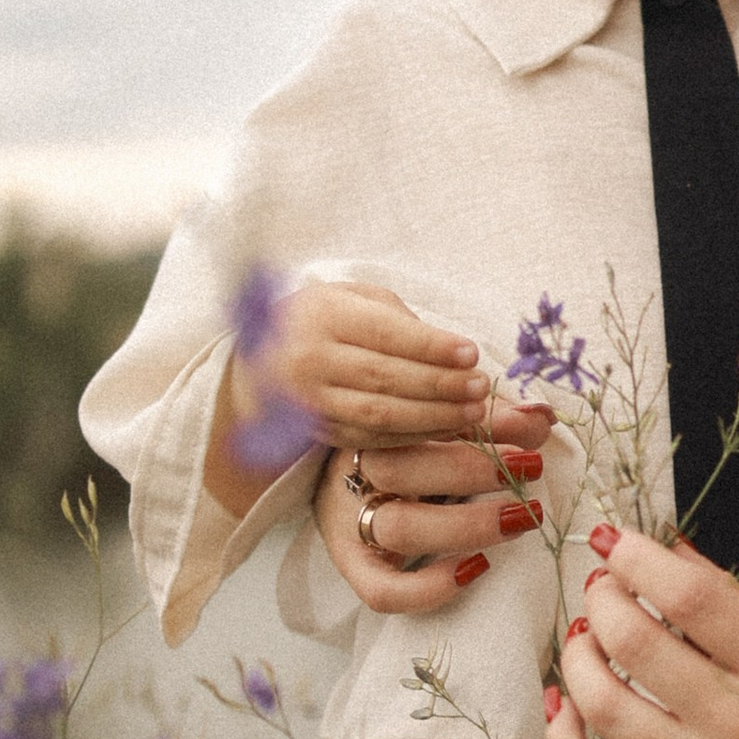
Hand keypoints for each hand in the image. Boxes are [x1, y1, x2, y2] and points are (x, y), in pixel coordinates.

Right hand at [239, 279, 491, 449]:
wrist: (258, 358)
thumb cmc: (323, 319)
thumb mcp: (354, 299)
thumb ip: (399, 320)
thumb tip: (455, 353)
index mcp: (323, 315)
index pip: (385, 333)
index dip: (431, 346)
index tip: (472, 352)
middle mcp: (311, 359)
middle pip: (384, 377)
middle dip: (440, 384)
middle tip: (480, 386)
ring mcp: (311, 401)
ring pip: (379, 415)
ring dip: (434, 416)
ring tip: (473, 411)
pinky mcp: (319, 431)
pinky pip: (372, 439)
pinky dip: (414, 436)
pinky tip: (447, 429)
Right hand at [310, 400, 556, 618]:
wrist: (358, 481)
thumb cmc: (418, 443)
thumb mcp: (455, 421)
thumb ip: (495, 419)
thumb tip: (539, 418)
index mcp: (376, 426)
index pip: (412, 421)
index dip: (471, 427)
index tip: (525, 438)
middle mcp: (355, 472)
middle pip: (397, 470)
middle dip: (469, 470)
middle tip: (529, 469)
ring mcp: (350, 522)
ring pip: (398, 529)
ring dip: (466, 526)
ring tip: (520, 518)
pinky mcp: (356, 567)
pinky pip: (381, 590)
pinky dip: (428, 587)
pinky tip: (476, 567)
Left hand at [545, 528, 738, 738]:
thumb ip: (733, 605)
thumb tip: (667, 550)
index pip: (692, 596)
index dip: (639, 557)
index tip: (617, 541)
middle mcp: (735, 721)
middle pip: (635, 641)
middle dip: (603, 599)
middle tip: (602, 589)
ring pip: (603, 702)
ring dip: (578, 656)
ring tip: (584, 638)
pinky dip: (562, 735)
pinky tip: (565, 704)